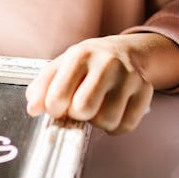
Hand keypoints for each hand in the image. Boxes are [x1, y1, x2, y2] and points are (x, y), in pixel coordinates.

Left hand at [25, 35, 153, 134]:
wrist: (124, 51)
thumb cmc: (87, 62)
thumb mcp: (61, 66)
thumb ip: (42, 86)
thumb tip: (33, 108)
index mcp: (81, 54)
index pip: (60, 94)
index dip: (54, 109)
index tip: (56, 107)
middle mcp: (108, 63)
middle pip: (84, 109)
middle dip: (76, 114)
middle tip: (78, 106)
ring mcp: (129, 77)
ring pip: (107, 120)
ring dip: (97, 121)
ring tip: (96, 107)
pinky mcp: (145, 91)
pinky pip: (126, 125)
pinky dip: (115, 126)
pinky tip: (111, 111)